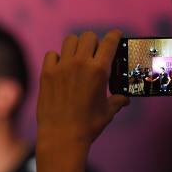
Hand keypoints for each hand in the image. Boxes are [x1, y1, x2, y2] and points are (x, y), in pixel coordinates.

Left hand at [36, 30, 128, 160]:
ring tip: (77, 57)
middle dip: (94, 42)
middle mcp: (80, 63)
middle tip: (95, 52)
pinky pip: (52, 54)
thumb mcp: (108, 112)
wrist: (62, 137)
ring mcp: (62, 67)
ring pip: (70, 40)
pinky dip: (57, 58)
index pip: (109, 41)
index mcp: (99, 70)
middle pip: (88, 36)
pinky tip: (61, 68)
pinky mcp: (47, 74)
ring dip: (76, 46)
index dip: (114, 35)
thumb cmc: (88, 125)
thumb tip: (125, 99)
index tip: (116, 34)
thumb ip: (118, 101)